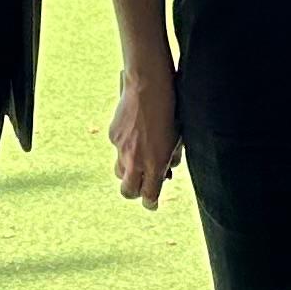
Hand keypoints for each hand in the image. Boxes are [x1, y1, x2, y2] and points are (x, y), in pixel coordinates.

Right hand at [112, 55, 179, 209]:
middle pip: (127, 191)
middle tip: (143, 186)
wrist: (149, 85)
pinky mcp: (113, 135)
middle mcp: (135, 160)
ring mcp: (121, 148)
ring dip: (127, 171)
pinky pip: (117, 148)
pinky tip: (135, 132)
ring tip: (138, 160)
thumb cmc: (171, 110)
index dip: (151, 204)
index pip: (149, 197)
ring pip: (119, 171)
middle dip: (134, 192)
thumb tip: (167, 170)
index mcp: (155, 164)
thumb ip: (170, 158)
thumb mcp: (177, 139)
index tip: (153, 204)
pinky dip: (125, 147)